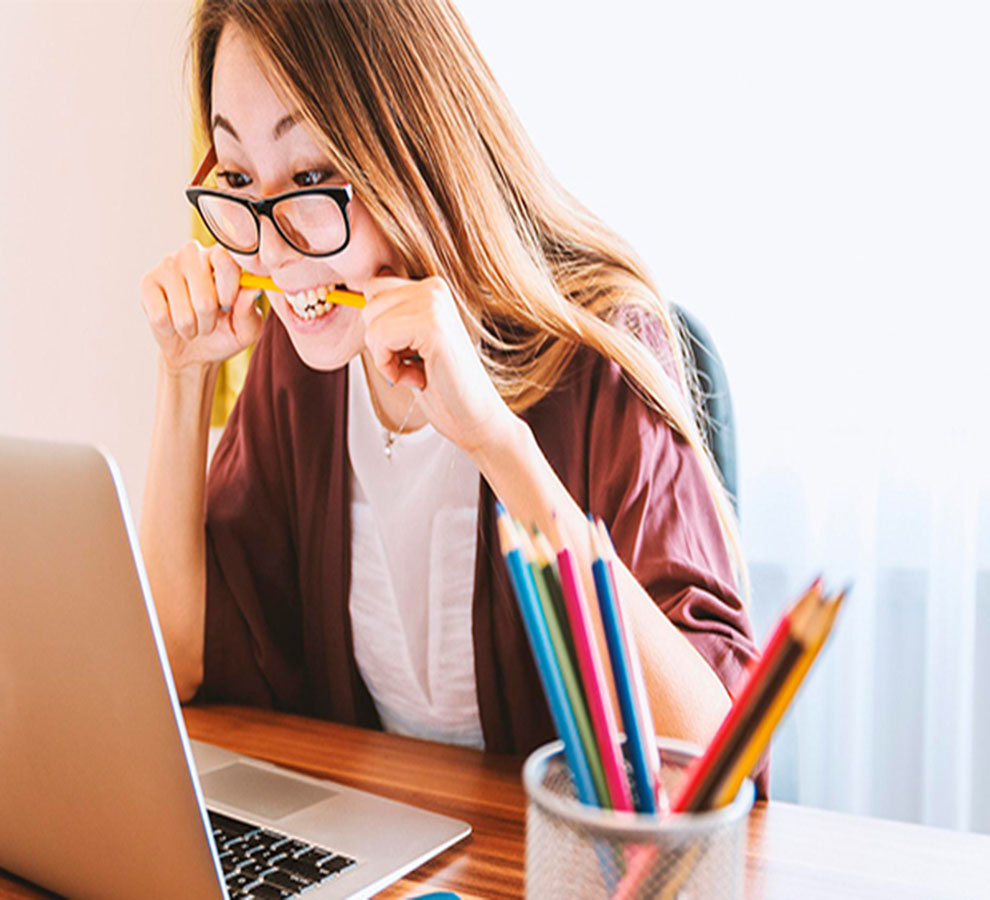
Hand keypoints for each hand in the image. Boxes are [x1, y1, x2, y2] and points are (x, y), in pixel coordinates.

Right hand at [140, 240, 263, 373]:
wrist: (195, 350)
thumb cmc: (225, 332)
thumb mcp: (246, 328)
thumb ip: (250, 310)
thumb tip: (252, 289)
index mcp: (223, 257)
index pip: (226, 260)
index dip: (229, 291)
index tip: (228, 305)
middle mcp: (194, 254)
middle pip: (205, 297)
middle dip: (210, 321)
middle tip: (209, 320)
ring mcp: (168, 265)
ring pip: (183, 313)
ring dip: (191, 328)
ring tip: (193, 323)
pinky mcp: (147, 282)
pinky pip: (160, 317)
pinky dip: (170, 330)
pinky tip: (172, 322)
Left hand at [361, 269, 514, 456]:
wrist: (475, 417)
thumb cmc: (443, 386)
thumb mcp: (409, 342)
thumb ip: (391, 315)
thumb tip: (357, 290)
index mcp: (431, 288)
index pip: (374, 287)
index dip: (379, 328)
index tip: (407, 353)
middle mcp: (434, 287)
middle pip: (368, 303)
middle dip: (381, 343)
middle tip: (415, 364)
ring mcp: (434, 303)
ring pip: (371, 321)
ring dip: (386, 357)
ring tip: (418, 371)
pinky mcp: (431, 324)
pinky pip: (379, 337)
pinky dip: (390, 367)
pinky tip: (419, 377)